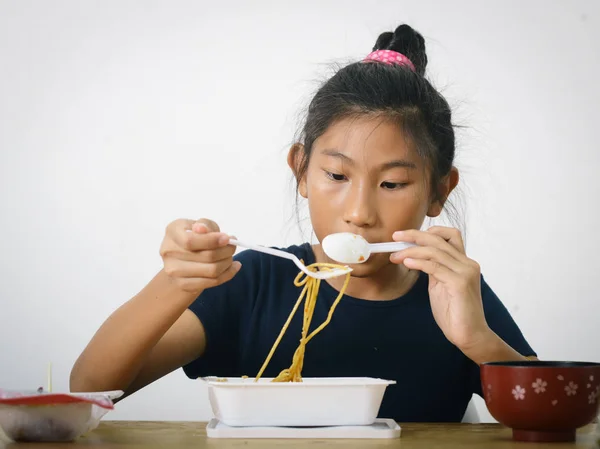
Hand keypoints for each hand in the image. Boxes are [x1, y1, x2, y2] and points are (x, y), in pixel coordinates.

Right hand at [159, 218, 240, 295]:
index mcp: (172, 232)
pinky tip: (233, 267)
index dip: (212, 241)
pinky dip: (228, 274)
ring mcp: (174, 270)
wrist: (180, 260)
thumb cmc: (194, 237)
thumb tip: (203, 229)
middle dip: (226, 251)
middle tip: (232, 247)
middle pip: (206, 256)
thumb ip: (204, 224)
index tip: (227, 239)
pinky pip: (212, 282)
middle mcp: (169, 251)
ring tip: (230, 256)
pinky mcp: (183, 284)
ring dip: (227, 262)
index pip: (191, 241)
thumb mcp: (200, 225)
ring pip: (212, 270)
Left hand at [390, 226, 490, 351]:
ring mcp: (465, 272)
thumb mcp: (441, 285)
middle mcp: (467, 263)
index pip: (450, 235)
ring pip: (434, 251)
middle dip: (414, 235)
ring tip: (395, 256)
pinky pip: (434, 267)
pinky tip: (407, 263)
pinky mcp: (460, 283)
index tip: (406, 235)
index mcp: (464, 262)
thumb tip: (415, 256)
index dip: (428, 231)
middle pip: (439, 239)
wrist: (469, 335)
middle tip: (395, 236)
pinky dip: (418, 262)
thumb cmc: (454, 312)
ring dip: (411, 251)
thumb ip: (434, 269)